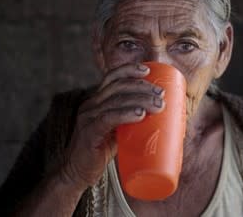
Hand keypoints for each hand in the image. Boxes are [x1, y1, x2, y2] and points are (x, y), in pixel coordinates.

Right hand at [60, 63, 164, 189]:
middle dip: (142, 86)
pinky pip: (108, 118)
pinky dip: (126, 114)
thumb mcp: (117, 130)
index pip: (112, 77)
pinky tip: (140, 114)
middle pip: (118, 86)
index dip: (129, 70)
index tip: (148, 70)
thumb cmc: (101, 151)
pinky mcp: (89, 133)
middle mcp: (91, 104)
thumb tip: (165, 118)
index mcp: (97, 100)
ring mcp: (88, 117)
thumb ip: (131, 121)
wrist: (77, 173)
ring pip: (116, 100)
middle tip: (161, 94)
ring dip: (140, 100)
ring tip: (158, 105)